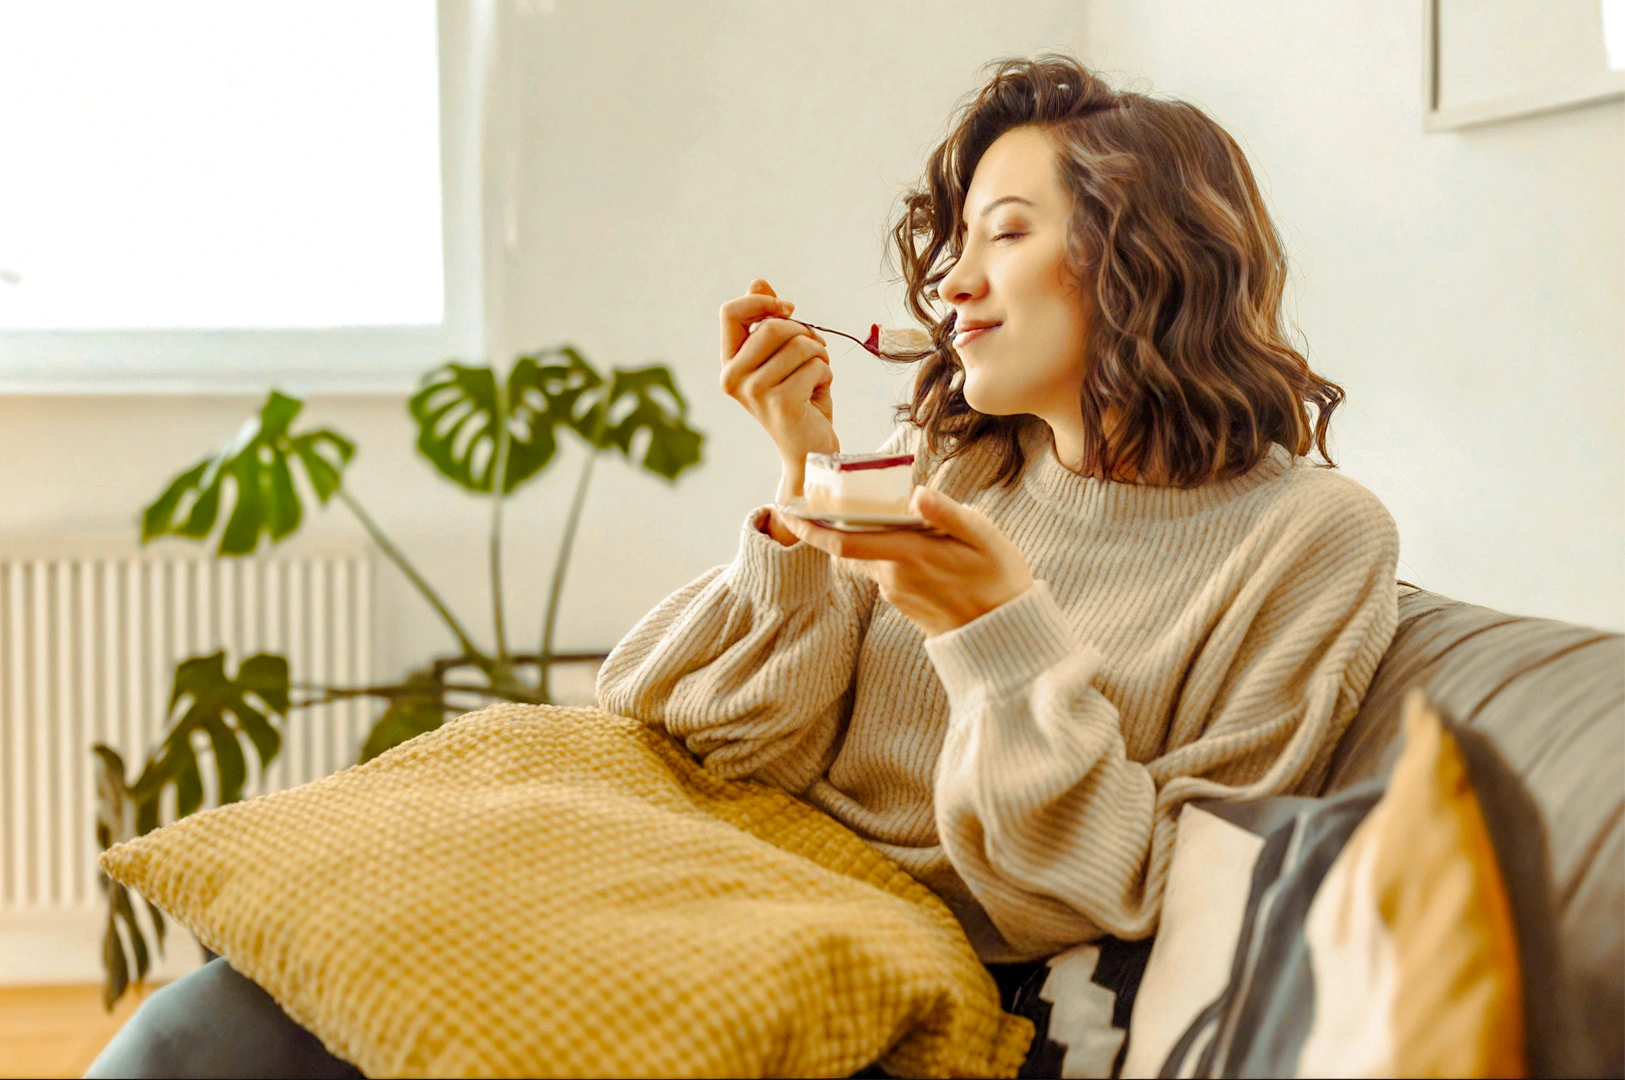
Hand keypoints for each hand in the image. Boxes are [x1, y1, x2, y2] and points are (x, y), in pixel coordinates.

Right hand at [719, 279, 838, 501]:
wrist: (810, 452)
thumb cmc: (798, 401)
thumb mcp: (782, 357)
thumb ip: (768, 321)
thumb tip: (758, 282)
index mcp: (729, 365)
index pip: (730, 313)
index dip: (762, 302)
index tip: (788, 309)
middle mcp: (733, 379)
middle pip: (772, 325)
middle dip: (803, 332)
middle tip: (814, 352)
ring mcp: (755, 393)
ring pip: (799, 344)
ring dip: (819, 355)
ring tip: (817, 375)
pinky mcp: (782, 403)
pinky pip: (815, 366)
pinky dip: (826, 374)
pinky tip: (819, 393)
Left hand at [782, 487, 1034, 636]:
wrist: (1006, 635)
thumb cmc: (1000, 580)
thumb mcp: (985, 539)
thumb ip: (949, 514)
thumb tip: (918, 493)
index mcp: (908, 556)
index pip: (843, 542)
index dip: (811, 528)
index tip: (788, 511)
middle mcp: (893, 577)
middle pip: (851, 547)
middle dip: (833, 525)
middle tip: (824, 500)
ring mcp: (897, 594)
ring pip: (871, 558)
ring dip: (869, 538)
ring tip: (884, 514)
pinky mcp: (904, 605)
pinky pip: (886, 572)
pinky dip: (887, 553)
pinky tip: (912, 543)